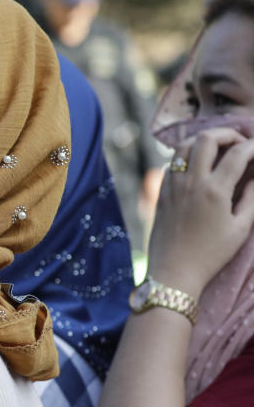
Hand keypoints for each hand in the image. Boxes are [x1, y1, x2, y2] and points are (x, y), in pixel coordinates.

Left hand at [147, 128, 253, 295]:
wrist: (173, 272)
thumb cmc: (211, 254)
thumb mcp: (240, 228)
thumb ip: (252, 198)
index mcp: (214, 190)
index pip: (238, 153)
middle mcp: (191, 182)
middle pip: (206, 138)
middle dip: (227, 134)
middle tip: (240, 144)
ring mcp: (172, 185)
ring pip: (184, 146)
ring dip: (204, 140)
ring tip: (220, 149)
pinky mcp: (161, 192)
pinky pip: (172, 162)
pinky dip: (188, 155)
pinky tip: (200, 164)